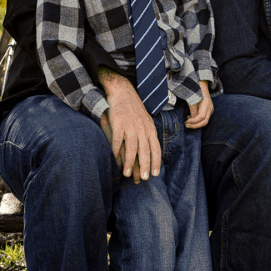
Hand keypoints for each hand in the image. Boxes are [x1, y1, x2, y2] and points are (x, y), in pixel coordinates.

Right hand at [98, 67, 160, 181]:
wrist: (123, 92)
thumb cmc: (134, 110)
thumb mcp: (145, 121)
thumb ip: (146, 135)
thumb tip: (147, 151)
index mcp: (150, 128)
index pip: (156, 148)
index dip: (156, 161)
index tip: (156, 174)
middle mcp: (142, 128)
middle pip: (146, 150)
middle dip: (146, 165)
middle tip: (145, 179)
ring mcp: (130, 126)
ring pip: (132, 148)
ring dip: (130, 162)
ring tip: (128, 174)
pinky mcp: (118, 124)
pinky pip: (117, 141)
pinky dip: (116, 152)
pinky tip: (114, 161)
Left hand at [186, 82, 213, 128]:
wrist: (201, 85)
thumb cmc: (195, 91)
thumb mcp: (192, 99)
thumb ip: (192, 109)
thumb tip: (191, 119)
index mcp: (207, 104)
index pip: (202, 117)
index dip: (194, 121)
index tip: (186, 121)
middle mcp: (210, 108)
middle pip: (204, 122)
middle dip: (195, 125)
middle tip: (186, 125)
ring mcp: (210, 110)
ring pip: (204, 122)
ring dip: (195, 124)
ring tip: (187, 122)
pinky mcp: (208, 111)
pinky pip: (204, 119)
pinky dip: (197, 121)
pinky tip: (190, 118)